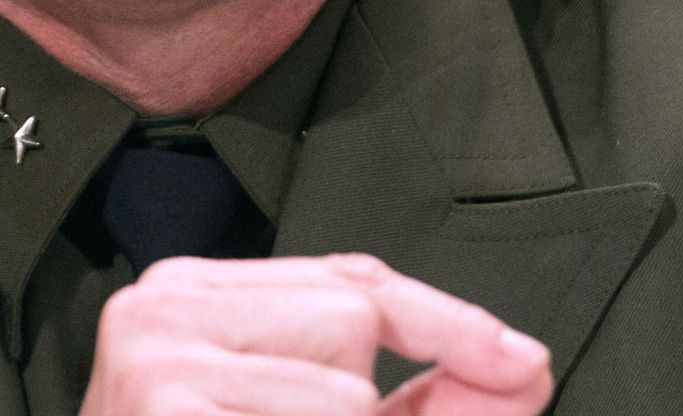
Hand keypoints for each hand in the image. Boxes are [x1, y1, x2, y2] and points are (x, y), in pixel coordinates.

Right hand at [80, 253, 552, 415]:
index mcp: (195, 297)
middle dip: (376, 405)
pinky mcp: (161, 398)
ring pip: (341, 393)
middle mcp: (165, 299)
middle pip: (351, 318)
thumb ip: (415, 408)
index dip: (449, 322)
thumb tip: (523, 370)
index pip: (350, 279)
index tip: (528, 364)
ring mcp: (154, 347)